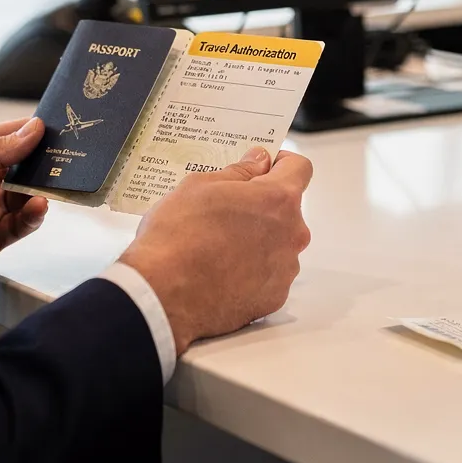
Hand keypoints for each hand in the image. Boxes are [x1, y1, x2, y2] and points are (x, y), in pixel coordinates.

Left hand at [0, 118, 50, 291]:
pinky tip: (37, 209)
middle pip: (27, 168)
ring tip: (55, 187)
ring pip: (28, 197)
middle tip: (74, 160)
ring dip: (44, 191)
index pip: (13, 136)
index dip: (37, 131)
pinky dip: (32, 218)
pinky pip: (18, 227)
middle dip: (50, 163)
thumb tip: (33, 130)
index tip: (66, 127)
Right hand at [119, 147, 312, 355]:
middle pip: (287, 210)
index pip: (299, 168)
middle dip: (263, 206)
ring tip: (219, 246)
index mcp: (278, 200)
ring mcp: (285, 271)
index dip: (281, 163)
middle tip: (227, 210)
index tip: (263, 166)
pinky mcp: (274, 299)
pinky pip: (269, 277)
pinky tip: (221, 272)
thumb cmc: (176, 238)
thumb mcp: (199, 186)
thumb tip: (257, 162)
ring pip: (278, 245)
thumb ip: (238, 172)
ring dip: (258, 241)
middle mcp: (291, 235)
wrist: (162, 295)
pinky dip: (252, 272)